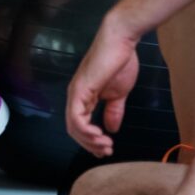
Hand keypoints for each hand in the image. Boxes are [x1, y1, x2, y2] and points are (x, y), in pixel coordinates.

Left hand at [66, 19, 140, 157]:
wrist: (121, 42)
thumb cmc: (120, 63)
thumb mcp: (118, 94)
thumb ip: (113, 110)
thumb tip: (111, 129)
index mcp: (84, 97)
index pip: (80, 125)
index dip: (91, 141)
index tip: (106, 150)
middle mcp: (75, 96)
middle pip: (74, 129)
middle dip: (90, 144)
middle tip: (106, 151)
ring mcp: (75, 93)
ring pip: (73, 126)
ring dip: (89, 141)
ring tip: (105, 146)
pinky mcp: (80, 89)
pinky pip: (76, 115)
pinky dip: (85, 130)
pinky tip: (99, 135)